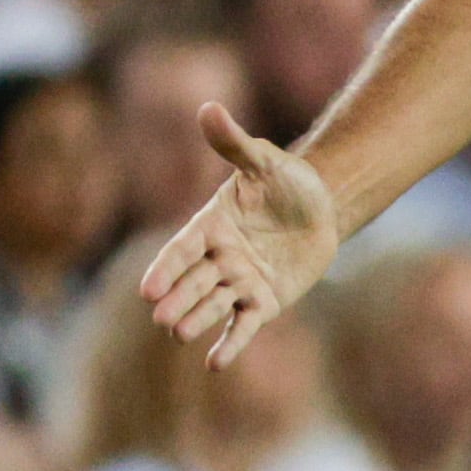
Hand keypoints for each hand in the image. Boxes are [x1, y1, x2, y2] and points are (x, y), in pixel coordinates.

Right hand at [141, 106, 342, 369]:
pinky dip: (230, 343)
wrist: (322, 207)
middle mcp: (218, 257)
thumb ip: (234, 143)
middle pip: (193, 282)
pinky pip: (244, 323)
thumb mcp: (264, 160)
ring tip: (179, 335)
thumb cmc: (288, 181)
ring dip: (196, 319)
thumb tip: (209, 108)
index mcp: (209, 225)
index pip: (181, 250)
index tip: (148, 289)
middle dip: (177, 300)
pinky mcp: (264, 300)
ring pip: (213, 304)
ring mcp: (239, 281)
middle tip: (161, 317)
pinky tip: (215, 362)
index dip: (165, 269)